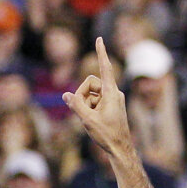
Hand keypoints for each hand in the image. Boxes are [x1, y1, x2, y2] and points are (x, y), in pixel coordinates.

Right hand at [63, 37, 133, 161]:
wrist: (120, 148)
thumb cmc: (107, 135)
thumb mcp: (87, 120)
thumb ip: (76, 105)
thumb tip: (66, 95)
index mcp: (111, 92)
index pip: (105, 67)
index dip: (101, 52)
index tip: (99, 39)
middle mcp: (114, 92)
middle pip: (91, 83)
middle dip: (82, 94)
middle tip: (82, 111)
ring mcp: (113, 99)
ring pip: (92, 94)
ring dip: (87, 104)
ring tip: (91, 119)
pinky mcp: (112, 106)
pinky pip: (96, 101)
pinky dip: (91, 108)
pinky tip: (93, 121)